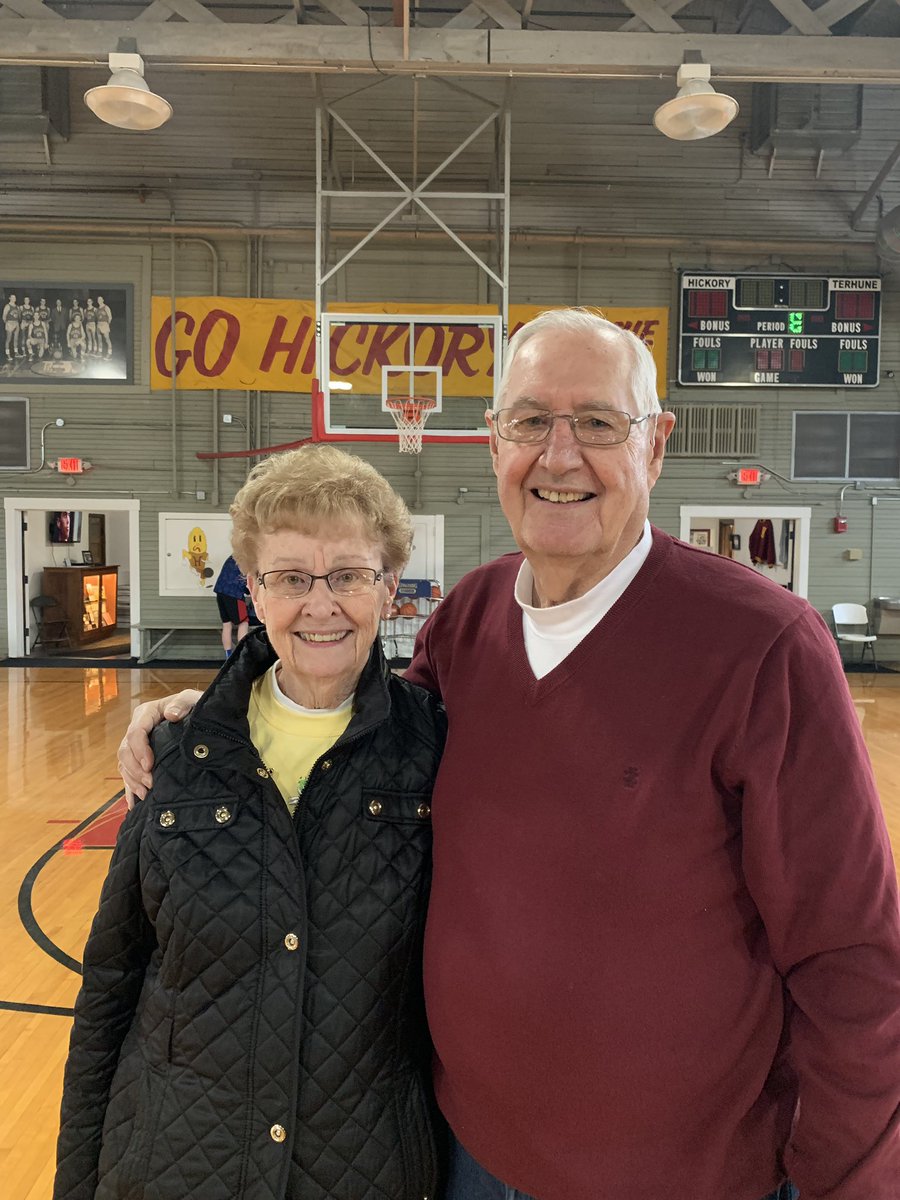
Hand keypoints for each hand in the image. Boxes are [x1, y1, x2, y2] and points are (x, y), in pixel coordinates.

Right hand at [118, 690, 202, 808]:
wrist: (199, 716)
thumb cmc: (194, 706)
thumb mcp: (191, 699)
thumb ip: (182, 703)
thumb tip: (171, 714)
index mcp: (146, 713)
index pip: (135, 732)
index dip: (139, 750)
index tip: (150, 765)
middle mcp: (137, 728)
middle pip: (125, 751)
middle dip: (136, 770)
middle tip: (151, 784)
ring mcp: (137, 745)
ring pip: (124, 765)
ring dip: (133, 781)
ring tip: (146, 794)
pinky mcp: (140, 758)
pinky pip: (129, 774)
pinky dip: (130, 788)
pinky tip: (134, 803)